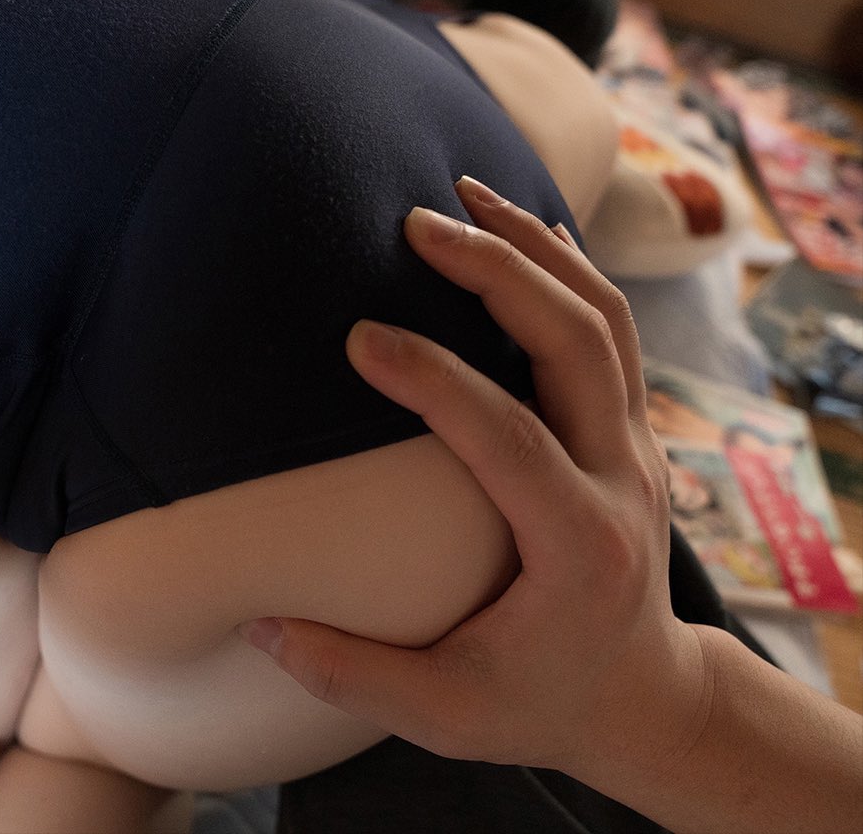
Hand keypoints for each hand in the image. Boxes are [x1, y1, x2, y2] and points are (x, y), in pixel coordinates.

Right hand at [244, 182, 710, 785]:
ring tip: (464, 189)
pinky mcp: (632, 425)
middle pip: (579, 343)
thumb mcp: (447, 717)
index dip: (436, 380)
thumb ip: (354, 674)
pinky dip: (567, 262)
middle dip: (501, 269)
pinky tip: (516, 220)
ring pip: (605, 316)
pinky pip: (612, 323)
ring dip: (535, 244)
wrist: (647, 699)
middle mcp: (623, 479)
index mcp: (579, 546)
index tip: (361, 337)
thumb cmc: (539, 703)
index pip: (510, 438)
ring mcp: (637, 444)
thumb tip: (259, 628)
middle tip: (416, 222)